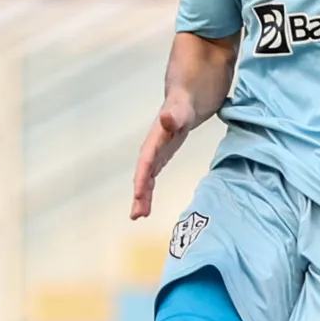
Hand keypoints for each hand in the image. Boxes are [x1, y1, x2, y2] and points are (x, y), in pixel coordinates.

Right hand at [129, 105, 191, 219]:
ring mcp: (153, 157)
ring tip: (139, 216)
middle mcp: (150, 151)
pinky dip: (148, 193)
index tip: (139, 194)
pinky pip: (150, 180)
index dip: (142, 178)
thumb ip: (174, 117)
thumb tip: (166, 116)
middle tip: (137, 214)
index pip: (146, 161)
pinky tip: (145, 208)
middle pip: (143, 175)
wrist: (181, 104)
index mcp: (153, 141)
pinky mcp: (158, 161)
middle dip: (140, 194)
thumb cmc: (182, 107)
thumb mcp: (181, 111)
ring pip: (145, 180)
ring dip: (142, 198)